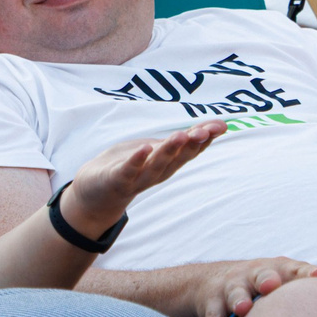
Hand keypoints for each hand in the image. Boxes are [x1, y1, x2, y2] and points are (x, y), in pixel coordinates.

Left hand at [61, 119, 224, 238]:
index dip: (205, 138)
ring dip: (169, 151)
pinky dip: (136, 160)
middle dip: (191, 145)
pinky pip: (128, 170)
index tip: (221, 126)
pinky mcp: (117, 180)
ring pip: (156, 164)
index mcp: (169, 163)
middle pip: (177, 158)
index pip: (190, 150)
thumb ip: (186, 139)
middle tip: (204, 132)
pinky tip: (144, 148)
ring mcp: (138, 178)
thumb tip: (220, 124)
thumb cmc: (132, 165)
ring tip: (180, 136)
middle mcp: (157, 172)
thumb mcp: (161, 149)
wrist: (95, 192)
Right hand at [180, 257, 316, 316]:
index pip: (296, 269)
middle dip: (268, 279)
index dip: (307, 273)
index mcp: (279, 271)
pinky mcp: (210, 302)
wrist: (212, 281)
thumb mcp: (287, 283)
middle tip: (273, 286)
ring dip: (238, 300)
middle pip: (263, 274)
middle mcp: (255, 275)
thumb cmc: (265, 286)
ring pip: (234, 292)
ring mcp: (232, 286)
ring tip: (242, 310)